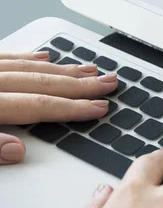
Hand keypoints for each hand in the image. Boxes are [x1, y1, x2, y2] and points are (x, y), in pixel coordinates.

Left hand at [0, 51, 117, 164]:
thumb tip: (17, 150)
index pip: (40, 106)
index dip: (73, 108)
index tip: (99, 107)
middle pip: (44, 83)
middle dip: (81, 85)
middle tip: (108, 83)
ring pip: (31, 67)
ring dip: (64, 70)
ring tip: (89, 70)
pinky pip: (8, 57)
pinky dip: (30, 58)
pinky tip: (46, 57)